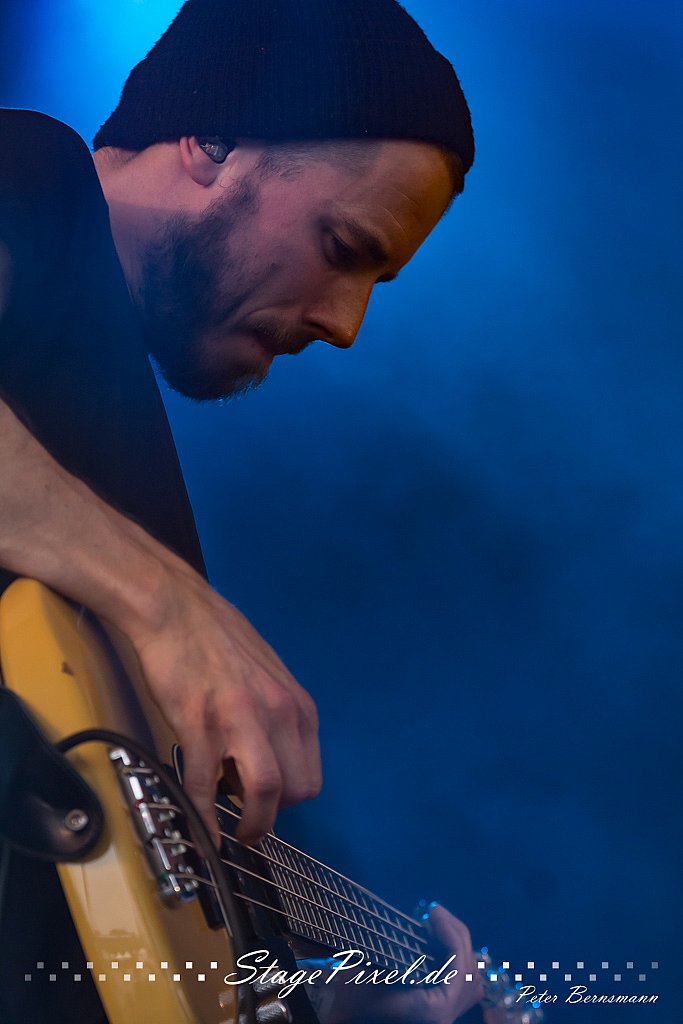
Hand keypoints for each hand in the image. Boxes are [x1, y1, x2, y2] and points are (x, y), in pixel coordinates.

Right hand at [119, 559, 320, 846]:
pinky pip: (206, 786)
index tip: (267, 807)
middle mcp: (278, 714)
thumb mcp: (267, 677)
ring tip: (229, 832)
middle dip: (271, 816)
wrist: (175, 609)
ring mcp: (240, 720)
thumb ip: (276, 717)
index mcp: (297, 705)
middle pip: (295, 792)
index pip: (310, 777)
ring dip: (248, 825)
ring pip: (263, 794)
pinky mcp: (200, 723)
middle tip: (247, 820)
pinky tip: (198, 827)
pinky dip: (203, 816)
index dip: (288, 802)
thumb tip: (271, 758)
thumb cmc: (218, 639)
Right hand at [324, 904, 483, 1023]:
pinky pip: (462, 988)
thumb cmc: (354, 999)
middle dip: (456, 935)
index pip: (460, 967)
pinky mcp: (439, 1012)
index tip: (432, 910)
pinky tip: (439, 944)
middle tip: (435, 912)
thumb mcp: (373, 969)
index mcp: (436, 1011)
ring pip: (471, 980)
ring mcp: (445, 1018)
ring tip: (438, 924)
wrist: (344, 1017)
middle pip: (469, 971)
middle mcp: (446, 1018)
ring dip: (459, 947)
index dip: (451, 933)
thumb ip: (403, 949)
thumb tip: (429, 920)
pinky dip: (457, 962)